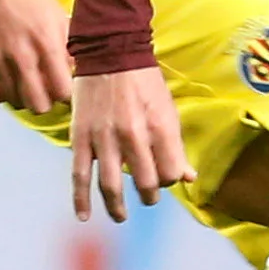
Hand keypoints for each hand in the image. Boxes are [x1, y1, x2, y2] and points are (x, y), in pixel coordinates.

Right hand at [0, 0, 72, 112]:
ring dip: (22, 97)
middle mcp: (20, 53)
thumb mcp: (54, 11)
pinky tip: (4, 82)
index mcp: (46, 41)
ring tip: (25, 82)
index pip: (63, 91)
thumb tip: (77, 68)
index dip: (66, 93)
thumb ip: (67, 42)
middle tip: (45, 89)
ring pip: (15, 102)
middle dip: (46, 101)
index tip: (63, 86)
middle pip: (39, 105)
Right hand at [70, 66, 192, 222]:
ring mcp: (104, 138)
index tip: (165, 176)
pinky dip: (80, 198)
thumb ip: (176, 147)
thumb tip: (189, 177)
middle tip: (148, 198)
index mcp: (160, 128)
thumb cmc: (145, 82)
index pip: (170, 173)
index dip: (170, 180)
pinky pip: (79, 174)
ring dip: (117, 206)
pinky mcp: (81, 137)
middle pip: (145, 182)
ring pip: (111, 184)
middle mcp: (133, 136)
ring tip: (121, 215)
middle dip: (149, 196)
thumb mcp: (168, 110)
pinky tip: (83, 215)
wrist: (110, 53)